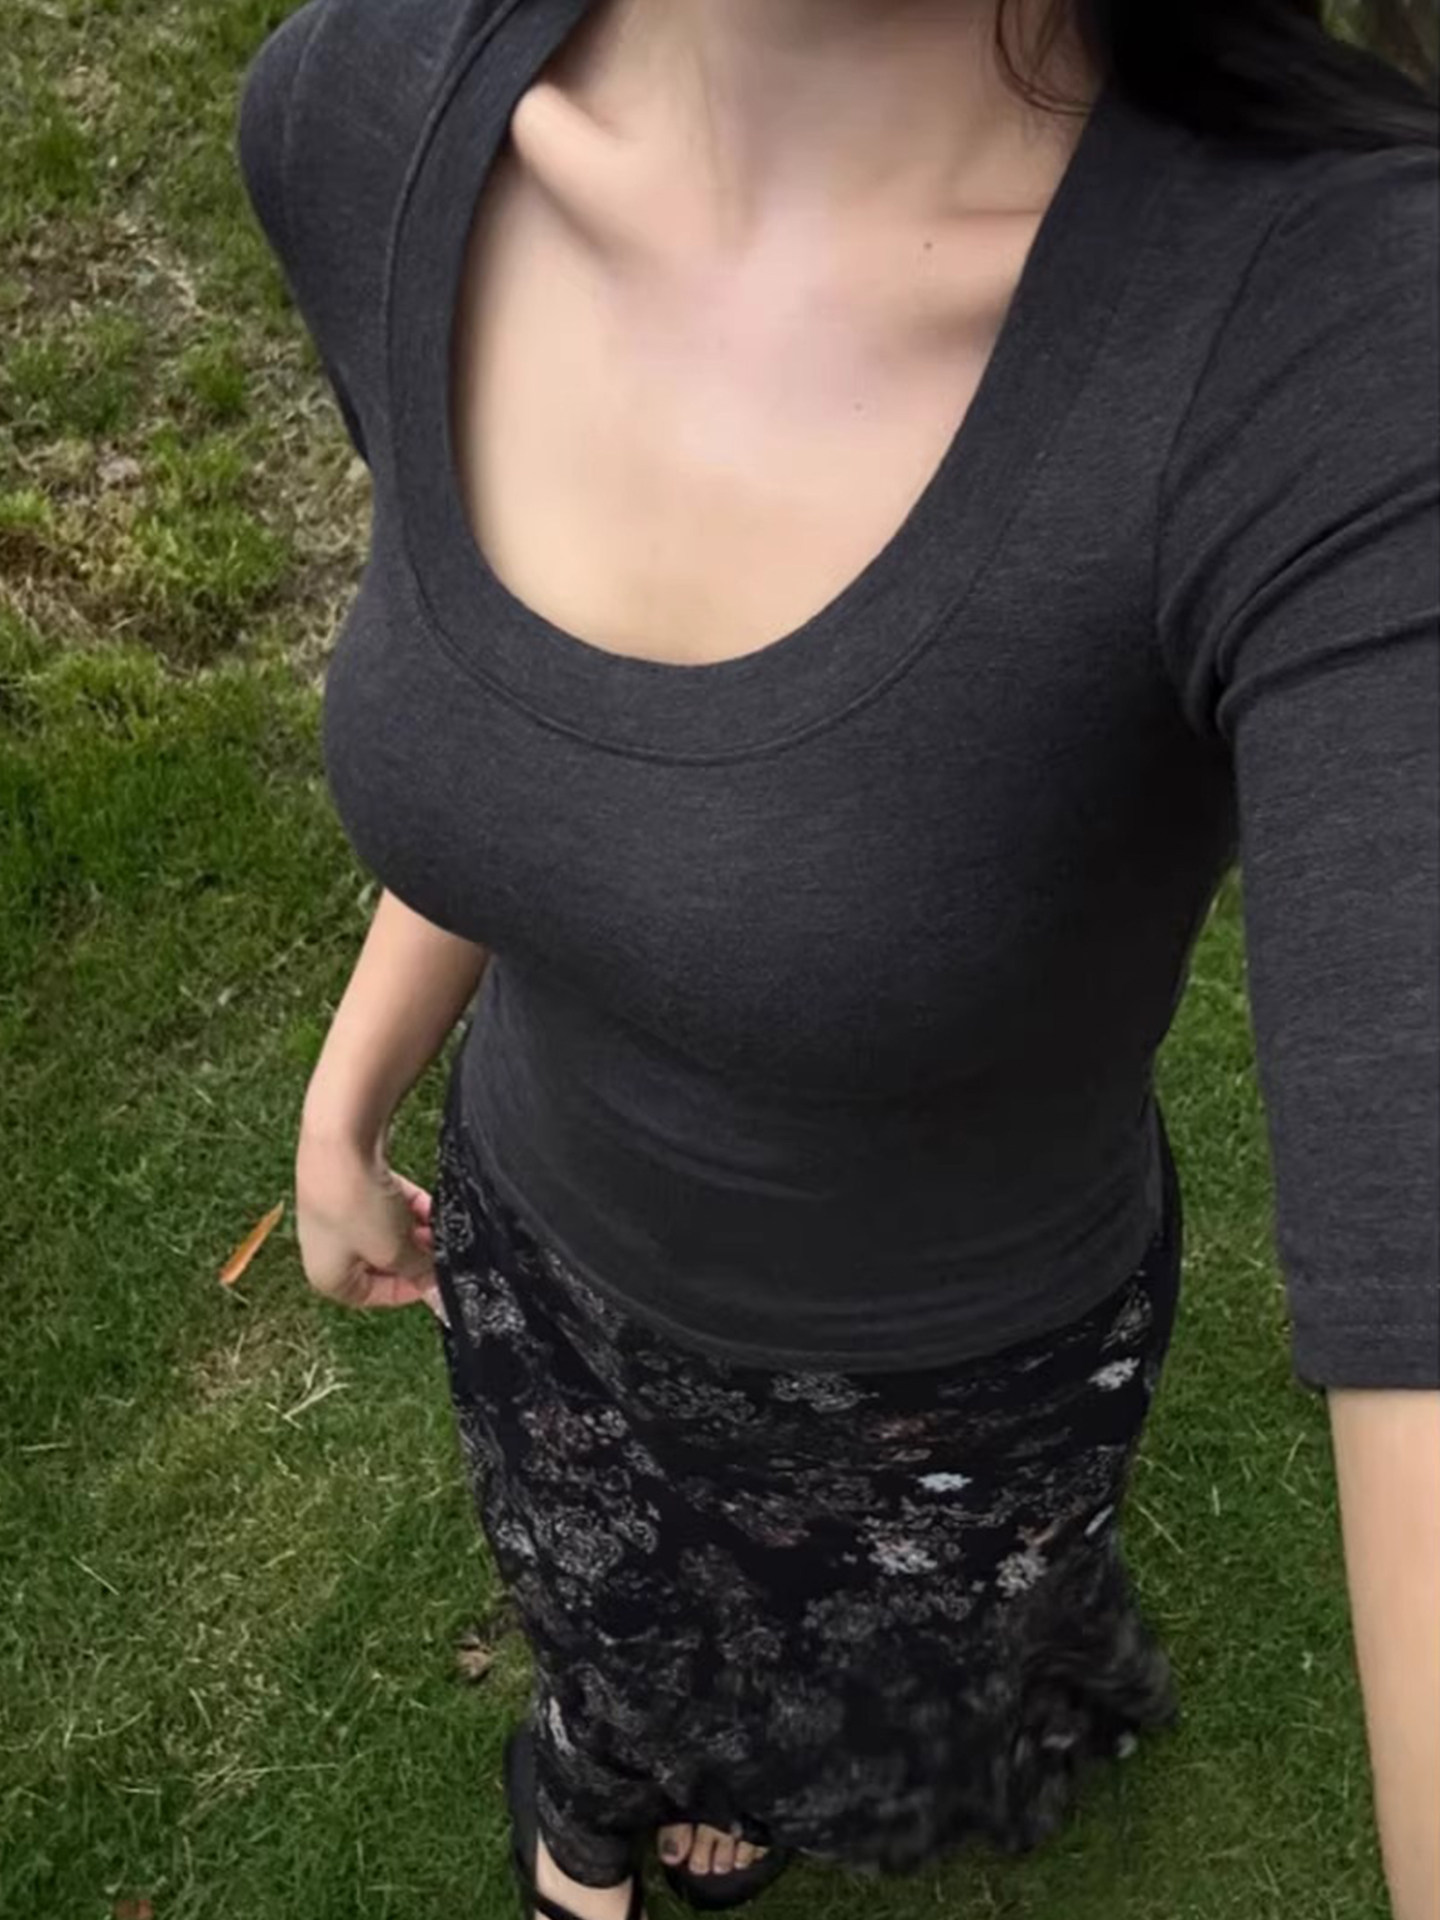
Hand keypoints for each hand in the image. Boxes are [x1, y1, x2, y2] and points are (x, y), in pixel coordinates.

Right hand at [294, 1121, 447, 1321]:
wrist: (340, 1142)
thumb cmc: (357, 1207)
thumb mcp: (394, 1251)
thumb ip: (415, 1268)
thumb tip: (429, 1274)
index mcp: (327, 1277)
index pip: (373, 1295)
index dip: (409, 1288)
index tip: (436, 1277)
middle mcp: (326, 1249)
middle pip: (381, 1261)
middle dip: (414, 1253)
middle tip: (442, 1247)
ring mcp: (335, 1215)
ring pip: (385, 1230)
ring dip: (413, 1229)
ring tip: (439, 1225)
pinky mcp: (347, 1185)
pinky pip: (382, 1204)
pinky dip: (405, 1205)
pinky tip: (428, 1203)